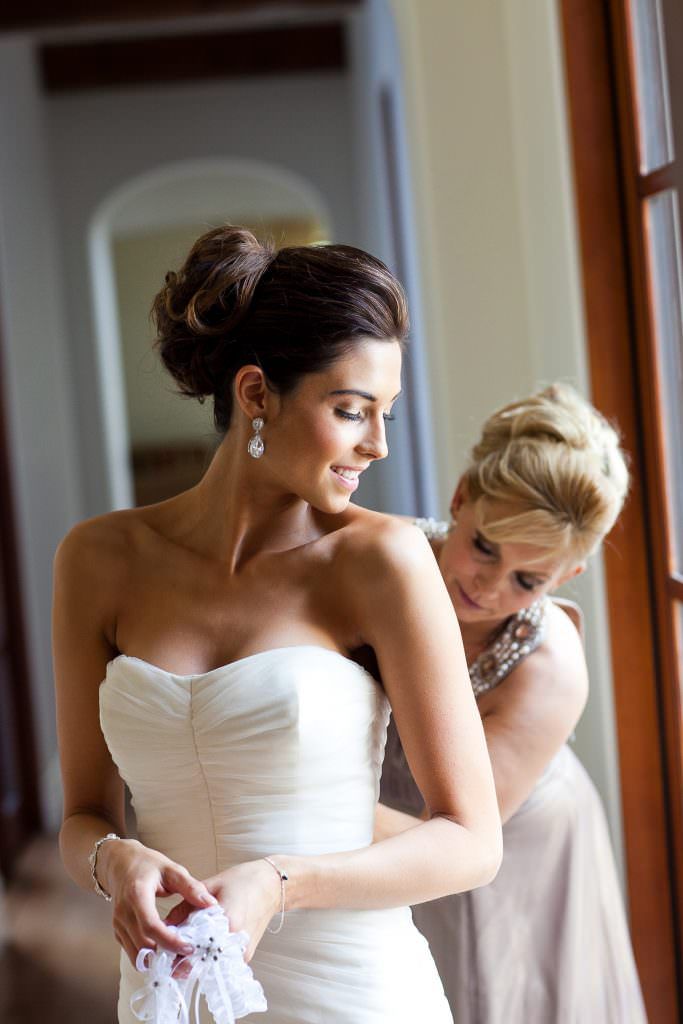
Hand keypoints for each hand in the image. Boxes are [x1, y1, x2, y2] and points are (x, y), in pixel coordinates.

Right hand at [99, 838, 217, 966]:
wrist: (121, 863)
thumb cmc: (147, 864)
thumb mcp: (171, 869)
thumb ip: (191, 887)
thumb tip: (211, 904)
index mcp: (137, 895)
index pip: (151, 926)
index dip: (170, 941)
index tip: (190, 947)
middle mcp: (123, 913)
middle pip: (143, 946)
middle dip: (166, 957)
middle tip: (189, 959)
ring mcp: (118, 925)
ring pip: (136, 956)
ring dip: (157, 962)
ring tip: (179, 960)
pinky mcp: (118, 932)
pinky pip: (133, 953)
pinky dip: (149, 958)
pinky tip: (166, 953)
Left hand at [165, 858, 281, 961]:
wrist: (272, 885)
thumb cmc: (243, 880)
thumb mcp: (211, 885)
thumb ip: (186, 906)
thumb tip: (164, 924)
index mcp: (226, 922)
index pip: (193, 946)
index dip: (175, 948)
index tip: (163, 945)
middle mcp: (235, 941)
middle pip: (200, 961)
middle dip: (182, 957)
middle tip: (168, 950)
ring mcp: (242, 952)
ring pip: (209, 966)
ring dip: (194, 960)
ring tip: (183, 948)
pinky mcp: (245, 956)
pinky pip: (221, 964)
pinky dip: (208, 959)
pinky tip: (200, 948)